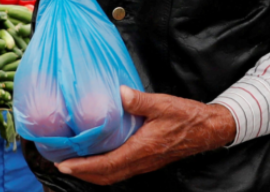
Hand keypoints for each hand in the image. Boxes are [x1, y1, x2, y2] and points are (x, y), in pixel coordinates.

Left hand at [56, 87, 236, 185]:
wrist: (209, 129)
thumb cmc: (187, 116)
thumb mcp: (164, 104)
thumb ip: (141, 100)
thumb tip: (120, 93)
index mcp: (142, 149)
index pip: (108, 164)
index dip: (84, 167)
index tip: (65, 164)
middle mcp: (142, 161)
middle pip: (107, 175)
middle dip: (82, 173)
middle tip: (61, 164)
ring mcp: (145, 163)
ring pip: (114, 175)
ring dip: (92, 172)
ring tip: (73, 162)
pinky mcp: (147, 160)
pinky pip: (121, 169)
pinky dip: (104, 168)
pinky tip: (96, 157)